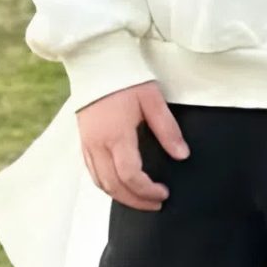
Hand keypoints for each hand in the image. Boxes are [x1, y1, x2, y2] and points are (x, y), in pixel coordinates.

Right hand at [77, 82, 188, 210]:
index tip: (164, 193)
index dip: (147, 190)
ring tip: (141, 199)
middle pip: (114, 186)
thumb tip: (182, 155)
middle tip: (156, 204)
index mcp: (116, 135)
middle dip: (135, 200)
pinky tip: (122, 185)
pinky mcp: (83, 141)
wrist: (98, 62)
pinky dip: (108, 186)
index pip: (130, 175)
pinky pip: (93, 173)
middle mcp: (97, 145)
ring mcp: (87, 145)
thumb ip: (167, 129)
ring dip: (121, 196)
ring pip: (101, 183)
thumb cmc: (128, 78)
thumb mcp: (152, 100)